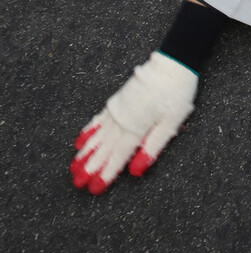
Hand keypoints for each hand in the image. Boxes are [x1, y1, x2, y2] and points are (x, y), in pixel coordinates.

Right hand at [70, 52, 197, 193]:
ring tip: (73, 166)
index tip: (94, 189)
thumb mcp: (171, 124)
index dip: (106, 174)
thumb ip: (152, 147)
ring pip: (97, 136)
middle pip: (103, 149)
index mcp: (136, 128)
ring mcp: (117, 110)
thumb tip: (135, 171)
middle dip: (89, 167)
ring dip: (85, 152)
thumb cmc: (176, 94)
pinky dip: (88, 131)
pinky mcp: (117, 100)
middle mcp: (122, 120)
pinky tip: (80, 139)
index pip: (118, 157)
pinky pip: (98, 119)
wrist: (172, 64)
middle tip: (76, 183)